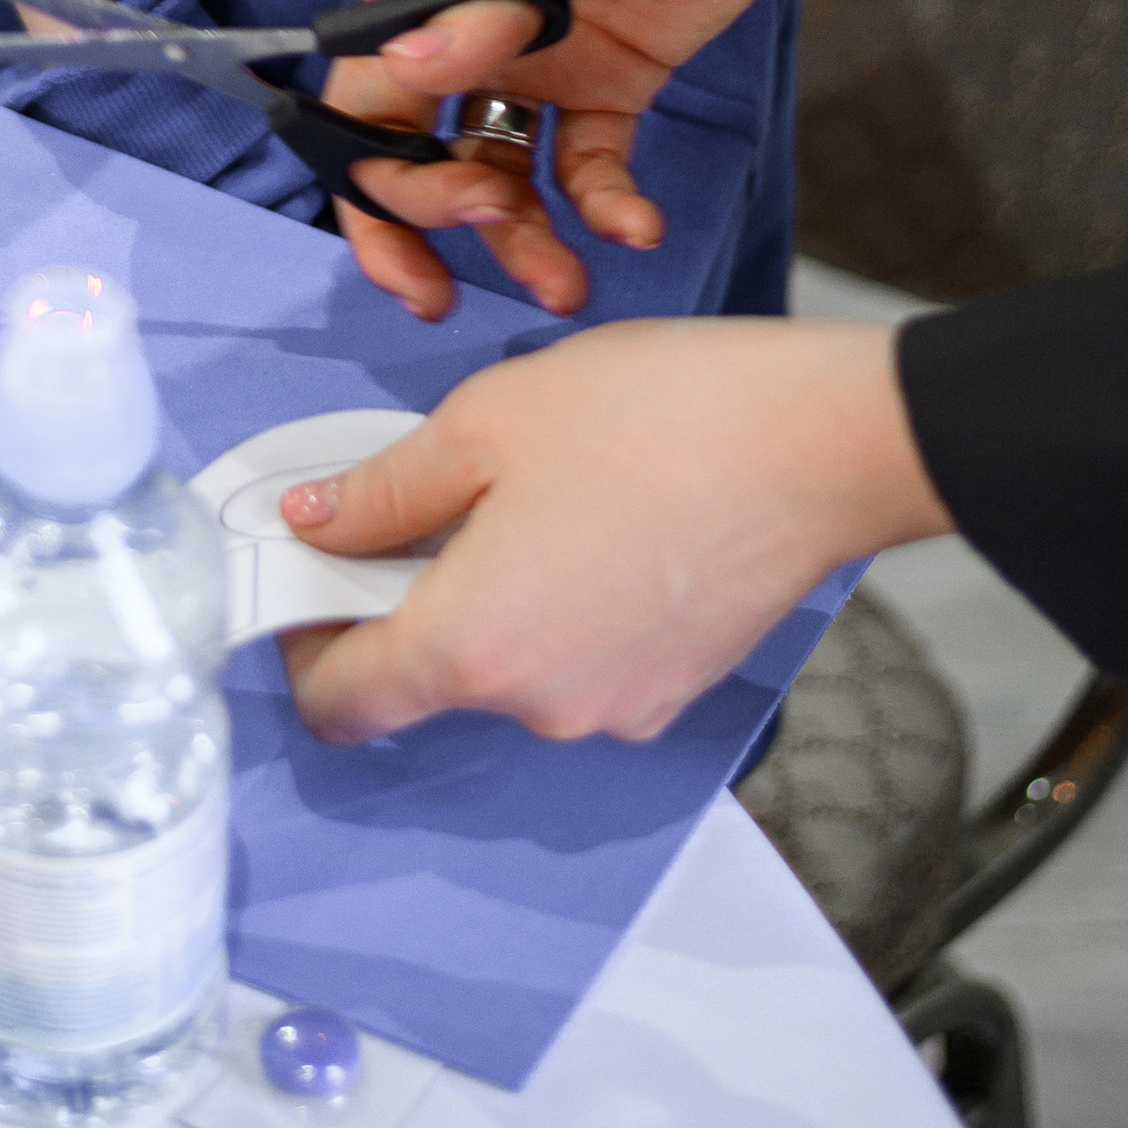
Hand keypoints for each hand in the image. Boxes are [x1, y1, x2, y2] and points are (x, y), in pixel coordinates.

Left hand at [276, 319, 951, 743]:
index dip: (303, 644)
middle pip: (426, 678)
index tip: (310, 576)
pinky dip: (563, 608)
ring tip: (536, 491)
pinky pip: (578, 662)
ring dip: (492, 596)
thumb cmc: (657, 416)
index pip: (341, 705)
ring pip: (507, 666)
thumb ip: (383, 488)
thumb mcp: (485, 421)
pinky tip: (600, 520)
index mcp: (473, 646)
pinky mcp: (669, 692)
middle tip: (434, 493)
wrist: (823, 442)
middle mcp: (538, 707)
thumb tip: (312, 523)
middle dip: (407, 594)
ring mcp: (613, 711)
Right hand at [321, 0, 1021, 319]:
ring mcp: (540, 64)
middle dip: (441, 224)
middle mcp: (468, 31)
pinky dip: (605, 207)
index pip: (364, 104)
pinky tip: (639, 227)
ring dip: (523, 238)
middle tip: (482, 277)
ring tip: (569, 289)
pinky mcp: (612, 87)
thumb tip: (397, 81)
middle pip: (418, 154)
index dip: (377, 187)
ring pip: (501, 177)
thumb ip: (488, 9)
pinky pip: (588, 169)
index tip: (426, 248)